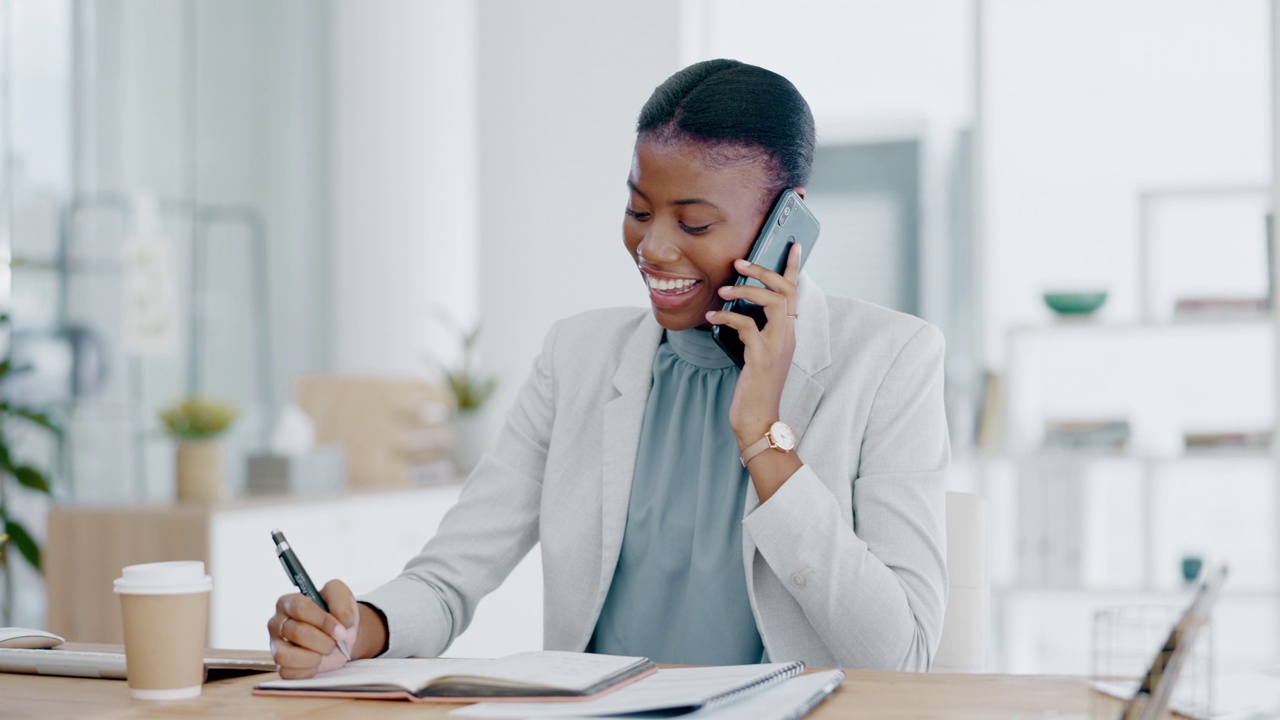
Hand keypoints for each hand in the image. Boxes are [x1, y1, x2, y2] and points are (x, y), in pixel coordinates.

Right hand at [268, 579, 357, 678]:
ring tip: (324, 652)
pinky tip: (317, 661)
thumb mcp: (342, 596)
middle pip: (297, 633)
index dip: (323, 621)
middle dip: (324, 641)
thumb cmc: (336, 613)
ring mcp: (276, 645)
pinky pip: (288, 673)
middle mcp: (277, 623)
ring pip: (284, 655)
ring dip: (313, 657)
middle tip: (335, 642)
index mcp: (289, 602)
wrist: (341, 635)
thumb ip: (343, 603)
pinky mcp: (280, 666)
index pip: (300, 609)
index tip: (341, 630)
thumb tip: (343, 623)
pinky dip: (309, 670)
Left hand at [707, 242, 801, 446]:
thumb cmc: (753, 387)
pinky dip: (728, 317)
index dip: (793, 267)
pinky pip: (747, 326)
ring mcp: (777, 347)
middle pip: (786, 290)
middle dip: (765, 271)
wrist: (757, 420)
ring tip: (724, 290)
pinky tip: (712, 317)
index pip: (795, 293)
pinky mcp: (761, 358)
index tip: (791, 245)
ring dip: (747, 291)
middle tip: (742, 260)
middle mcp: (787, 337)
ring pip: (774, 303)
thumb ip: (754, 331)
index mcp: (787, 333)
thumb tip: (736, 308)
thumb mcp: (756, 353)